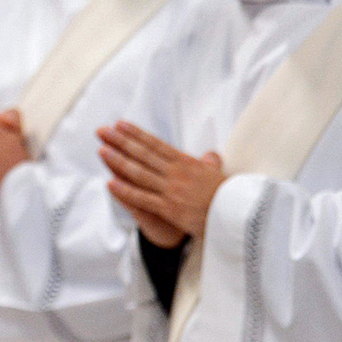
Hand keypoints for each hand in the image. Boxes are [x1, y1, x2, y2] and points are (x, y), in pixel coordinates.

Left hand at [97, 121, 225, 246]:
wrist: (240, 216)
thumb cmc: (231, 197)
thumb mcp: (219, 176)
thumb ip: (210, 165)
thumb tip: (210, 155)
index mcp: (187, 163)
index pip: (156, 145)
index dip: (136, 134)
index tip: (120, 125)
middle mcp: (177, 173)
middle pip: (143, 154)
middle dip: (120, 141)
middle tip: (101, 131)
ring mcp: (172, 190)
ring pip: (139, 172)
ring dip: (118, 161)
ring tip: (101, 150)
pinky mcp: (170, 208)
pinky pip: (143, 198)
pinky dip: (125, 190)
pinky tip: (110, 183)